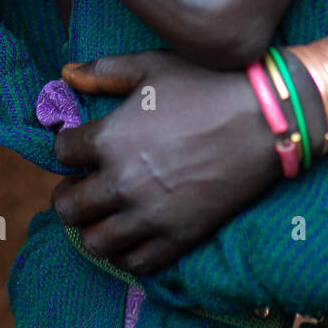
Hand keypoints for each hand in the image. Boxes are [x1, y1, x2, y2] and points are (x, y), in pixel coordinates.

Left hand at [50, 51, 290, 273]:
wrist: (266, 118)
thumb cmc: (208, 83)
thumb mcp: (153, 66)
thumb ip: (104, 72)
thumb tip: (65, 74)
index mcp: (110, 138)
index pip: (61, 152)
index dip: (67, 146)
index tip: (79, 144)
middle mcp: (121, 182)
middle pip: (68, 207)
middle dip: (67, 193)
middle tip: (79, 184)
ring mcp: (150, 215)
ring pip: (94, 242)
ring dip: (91, 226)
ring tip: (102, 211)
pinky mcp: (177, 237)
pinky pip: (133, 262)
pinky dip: (124, 251)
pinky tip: (130, 231)